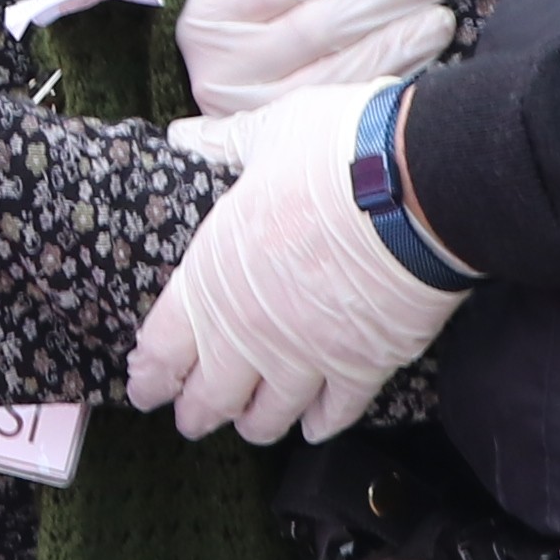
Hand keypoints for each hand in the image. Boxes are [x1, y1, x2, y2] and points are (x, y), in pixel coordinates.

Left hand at [124, 87, 467, 443]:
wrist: (414, 187)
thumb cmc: (336, 154)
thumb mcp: (267, 133)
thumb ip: (224, 143)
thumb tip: (186, 134)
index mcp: (214, 275)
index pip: (165, 345)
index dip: (151, 374)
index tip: (145, 386)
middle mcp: (250, 330)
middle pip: (212, 395)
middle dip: (197, 412)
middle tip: (192, 420)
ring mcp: (306, 356)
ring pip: (270, 416)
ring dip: (255, 424)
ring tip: (250, 426)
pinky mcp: (361, 367)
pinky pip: (336, 413)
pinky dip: (323, 424)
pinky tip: (315, 426)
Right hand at [170, 0, 463, 113]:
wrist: (227, 71)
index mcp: (209, 12)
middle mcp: (225, 68)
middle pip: (318, 26)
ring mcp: (260, 112)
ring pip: (341, 71)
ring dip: (402, 38)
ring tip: (445, 9)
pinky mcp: (293, 139)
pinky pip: (354, 105)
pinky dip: (399, 75)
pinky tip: (431, 50)